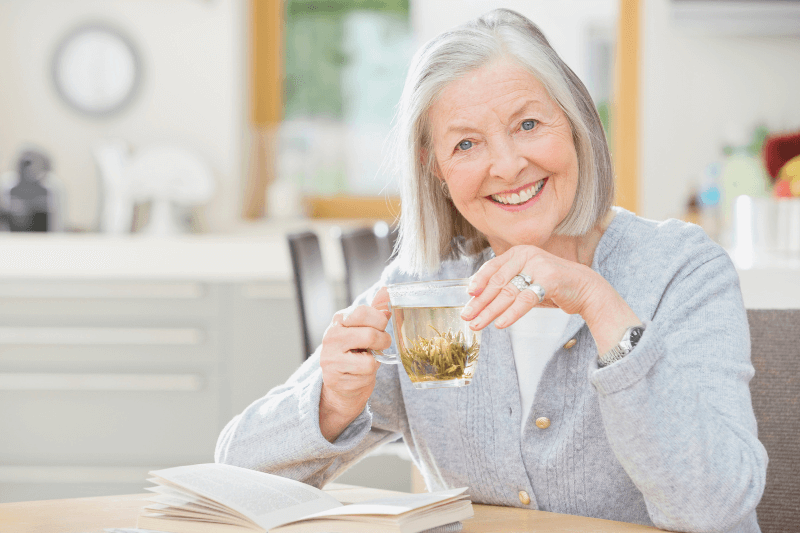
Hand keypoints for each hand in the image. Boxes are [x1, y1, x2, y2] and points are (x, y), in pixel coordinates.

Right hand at [319, 287, 391, 441]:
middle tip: (379, 345)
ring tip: (366, 360)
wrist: (341, 383)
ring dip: (375, 362)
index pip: (364, 312)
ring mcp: (330, 359)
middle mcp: (331, 337)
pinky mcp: (334, 379)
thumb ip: (375, 310)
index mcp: (339, 320)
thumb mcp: (364, 328)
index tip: (380, 327)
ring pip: (369, 360)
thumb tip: (387, 290)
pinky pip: (365, 376)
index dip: (380, 321)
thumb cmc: (355, 351)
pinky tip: (359, 374)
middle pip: (370, 335)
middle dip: (383, 342)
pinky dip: (368, 376)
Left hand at [461, 245, 596, 328]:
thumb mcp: (527, 280)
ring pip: (508, 293)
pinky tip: (500, 324)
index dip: (478, 282)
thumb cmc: (553, 285)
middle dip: (480, 302)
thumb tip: (478, 297)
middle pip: (497, 282)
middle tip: (468, 316)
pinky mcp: (549, 280)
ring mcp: (538, 266)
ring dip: (490, 311)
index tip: (468, 296)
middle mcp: (526, 255)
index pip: (492, 267)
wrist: (586, 288)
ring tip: (478, 324)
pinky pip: (525, 300)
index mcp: (518, 253)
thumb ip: (507, 283)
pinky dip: (511, 314)